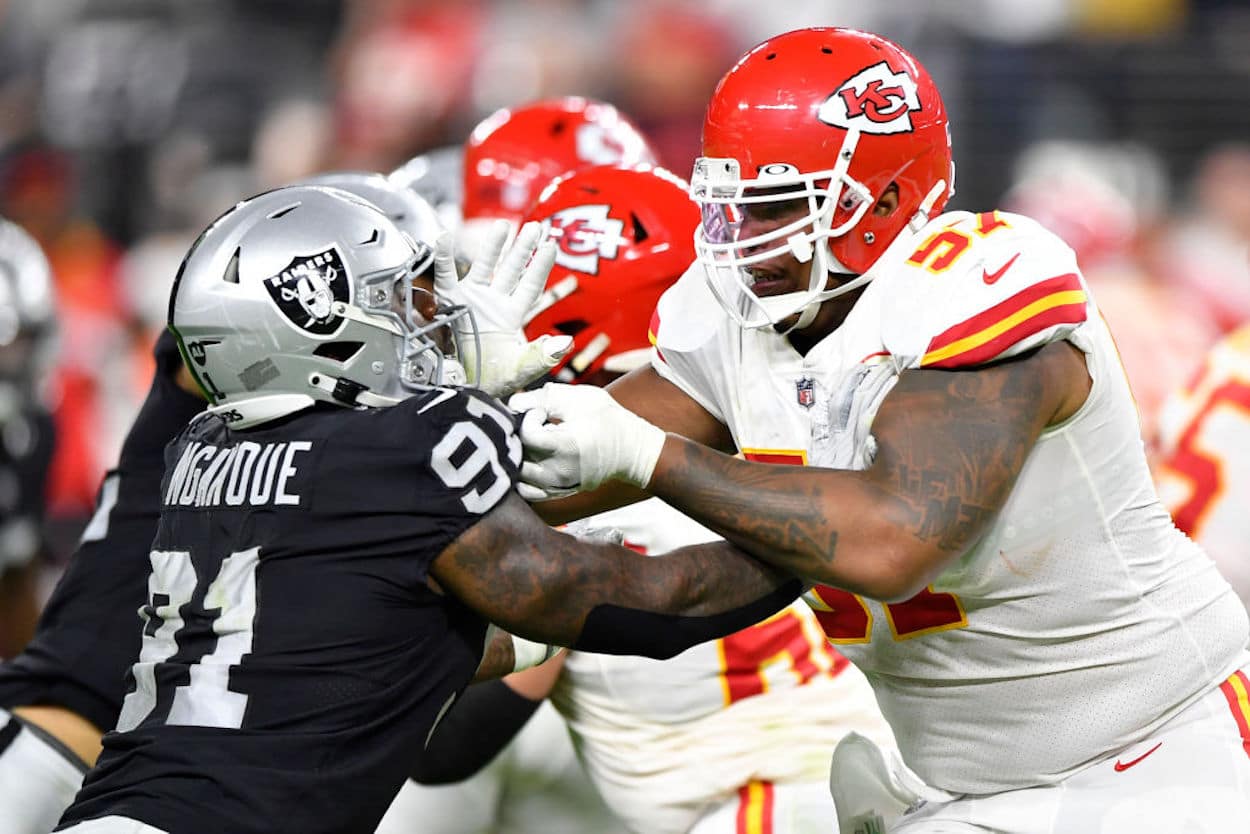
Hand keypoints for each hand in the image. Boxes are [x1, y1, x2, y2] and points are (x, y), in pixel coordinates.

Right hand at [433, 220, 572, 398]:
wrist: (466, 387)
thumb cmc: (495, 380)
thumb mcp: (522, 369)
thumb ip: (543, 356)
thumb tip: (566, 343)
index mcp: (513, 316)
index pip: (531, 286)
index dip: (541, 266)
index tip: (552, 245)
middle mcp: (495, 303)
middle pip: (512, 270)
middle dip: (523, 249)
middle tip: (535, 226)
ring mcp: (473, 299)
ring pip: (485, 267)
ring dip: (493, 246)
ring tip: (503, 226)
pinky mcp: (451, 301)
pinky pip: (446, 276)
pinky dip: (444, 258)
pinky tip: (443, 238)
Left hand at [507, 383, 665, 500]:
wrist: (631, 450)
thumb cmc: (607, 420)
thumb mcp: (579, 398)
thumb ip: (543, 397)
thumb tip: (513, 403)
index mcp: (566, 447)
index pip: (526, 435)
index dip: (529, 418)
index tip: (542, 413)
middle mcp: (558, 472)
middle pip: (518, 454)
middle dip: (521, 434)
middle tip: (536, 425)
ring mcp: (556, 487)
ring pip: (517, 474)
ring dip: (520, 454)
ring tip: (535, 442)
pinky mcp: (556, 493)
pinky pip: (525, 490)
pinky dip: (522, 475)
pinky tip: (533, 458)